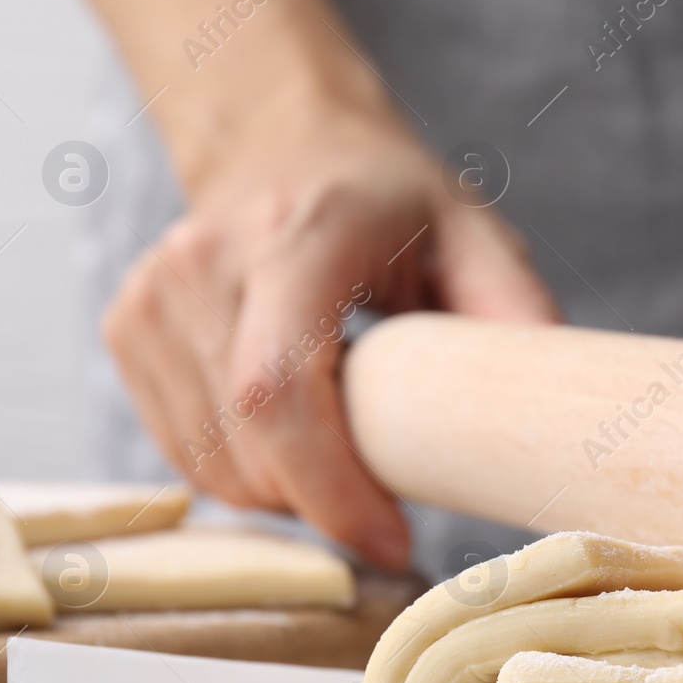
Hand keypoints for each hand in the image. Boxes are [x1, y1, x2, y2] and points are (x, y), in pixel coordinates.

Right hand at [105, 102, 558, 567]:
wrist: (285, 140)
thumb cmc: (390, 201)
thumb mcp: (473, 233)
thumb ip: (515, 309)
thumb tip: (557, 411)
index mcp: (299, 232)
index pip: (281, 387)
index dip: (330, 485)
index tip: (394, 542)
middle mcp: (206, 258)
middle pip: (245, 440)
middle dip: (322, 504)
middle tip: (388, 502)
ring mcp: (152, 293)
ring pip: (208, 461)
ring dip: (285, 495)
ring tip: (345, 450)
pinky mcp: (125, 326)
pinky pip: (182, 452)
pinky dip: (243, 475)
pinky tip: (292, 437)